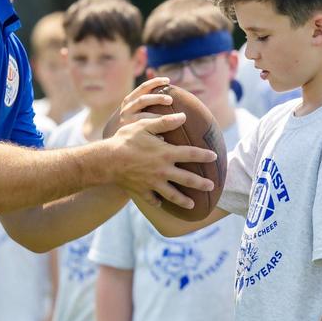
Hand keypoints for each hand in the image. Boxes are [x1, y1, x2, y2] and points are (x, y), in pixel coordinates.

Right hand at [107, 77, 216, 209]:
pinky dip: (158, 202)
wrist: (107, 161)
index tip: (214, 157)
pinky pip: (153, 200)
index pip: (191, 154)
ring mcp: (153, 183)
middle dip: (201, 183)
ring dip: (184, 200)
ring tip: (192, 204)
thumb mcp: (144, 126)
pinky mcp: (142, 191)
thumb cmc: (125, 140)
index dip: (204, 155)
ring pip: (173, 195)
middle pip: (188, 179)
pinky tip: (161, 204)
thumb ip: (165, 121)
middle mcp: (163, 171)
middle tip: (211, 186)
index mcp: (166, 154)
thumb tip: (183, 116)